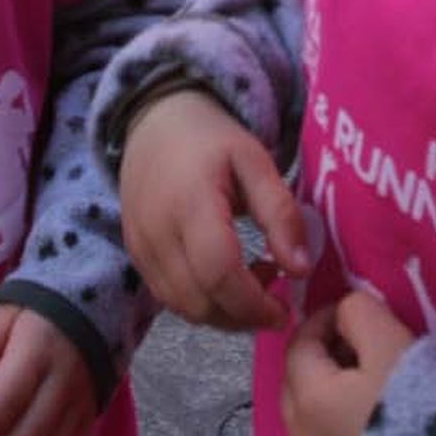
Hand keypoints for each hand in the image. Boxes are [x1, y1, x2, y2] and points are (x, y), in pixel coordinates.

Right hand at [118, 88, 308, 331]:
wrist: (155, 122)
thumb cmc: (210, 139)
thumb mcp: (255, 160)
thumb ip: (280, 213)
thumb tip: (300, 269)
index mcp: (191, 202)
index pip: (219, 274)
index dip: (254, 303)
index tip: (284, 310)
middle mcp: (157, 232)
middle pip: (200, 303)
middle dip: (243, 314)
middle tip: (273, 289)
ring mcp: (141, 248)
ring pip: (183, 309)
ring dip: (223, 312)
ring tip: (250, 279)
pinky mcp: (135, 257)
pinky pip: (169, 298)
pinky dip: (201, 302)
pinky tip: (222, 277)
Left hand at [281, 289, 415, 435]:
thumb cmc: (416, 407)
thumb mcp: (390, 343)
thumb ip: (359, 314)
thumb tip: (343, 315)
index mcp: (305, 398)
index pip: (299, 344)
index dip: (323, 320)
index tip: (352, 312)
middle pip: (296, 385)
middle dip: (320, 358)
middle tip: (357, 347)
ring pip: (308, 422)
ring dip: (327, 398)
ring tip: (366, 389)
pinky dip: (336, 433)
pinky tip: (369, 432)